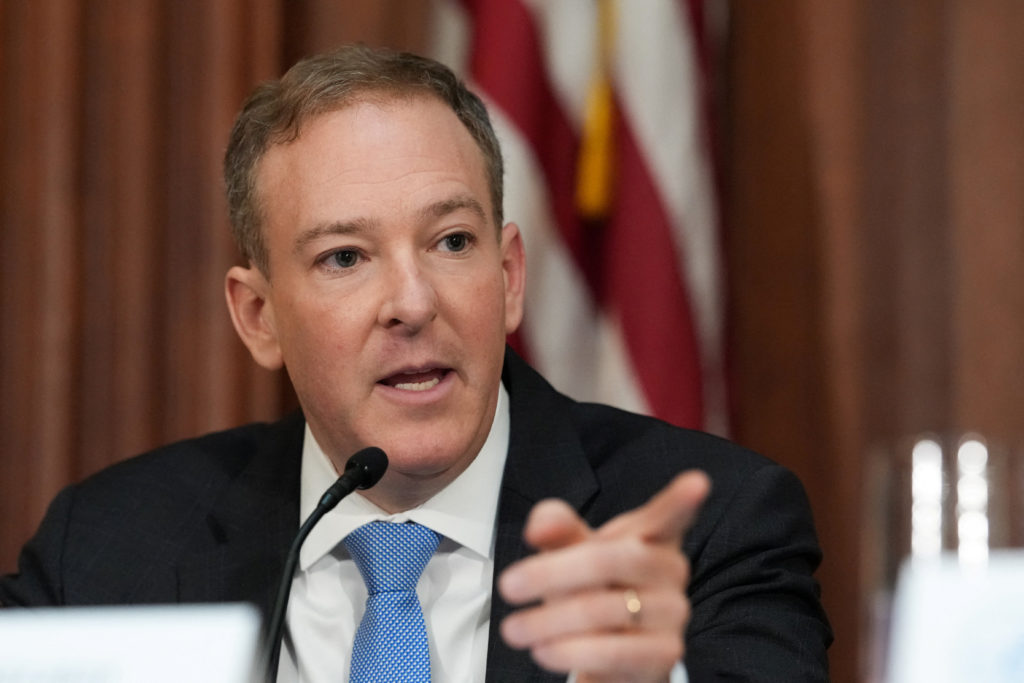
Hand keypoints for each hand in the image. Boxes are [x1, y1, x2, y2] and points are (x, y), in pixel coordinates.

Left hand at [498, 470, 710, 682]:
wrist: (608, 651)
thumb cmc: (591, 588)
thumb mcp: (569, 552)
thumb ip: (556, 528)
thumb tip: (540, 525)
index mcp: (652, 536)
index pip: (667, 515)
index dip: (681, 500)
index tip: (697, 481)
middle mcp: (671, 570)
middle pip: (610, 560)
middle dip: (552, 572)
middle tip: (507, 585)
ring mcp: (673, 613)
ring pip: (606, 609)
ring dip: (549, 620)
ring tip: (513, 629)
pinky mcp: (665, 655)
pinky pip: (614, 651)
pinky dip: (570, 652)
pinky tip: (543, 651)